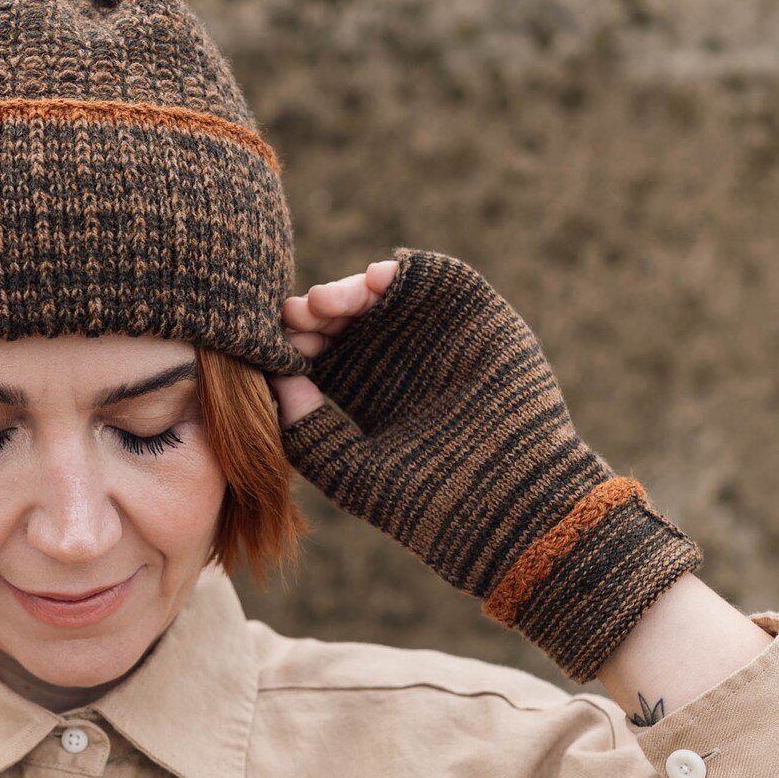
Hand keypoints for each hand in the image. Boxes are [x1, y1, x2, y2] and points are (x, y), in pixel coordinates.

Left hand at [267, 245, 702, 682]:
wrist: (509, 506)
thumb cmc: (425, 503)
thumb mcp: (348, 470)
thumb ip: (305, 431)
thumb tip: (270, 379)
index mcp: (364, 390)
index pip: (318, 351)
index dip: (293, 342)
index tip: (272, 346)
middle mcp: (396, 356)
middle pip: (343, 315)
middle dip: (315, 312)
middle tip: (294, 317)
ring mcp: (436, 333)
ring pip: (382, 291)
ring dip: (349, 288)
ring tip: (324, 303)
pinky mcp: (478, 315)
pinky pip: (440, 277)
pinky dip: (407, 271)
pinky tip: (375, 282)